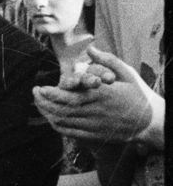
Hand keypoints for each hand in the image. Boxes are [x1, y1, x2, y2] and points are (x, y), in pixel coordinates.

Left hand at [34, 46, 159, 143]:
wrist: (150, 122)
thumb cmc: (139, 95)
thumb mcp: (127, 74)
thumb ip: (108, 61)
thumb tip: (90, 50)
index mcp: (102, 95)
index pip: (71, 95)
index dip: (52, 94)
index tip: (41, 87)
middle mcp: (96, 111)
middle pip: (63, 109)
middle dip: (44, 101)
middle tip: (34, 93)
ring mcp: (95, 125)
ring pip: (64, 121)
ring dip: (47, 113)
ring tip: (39, 103)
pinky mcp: (95, 135)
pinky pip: (71, 132)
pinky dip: (57, 125)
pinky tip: (51, 118)